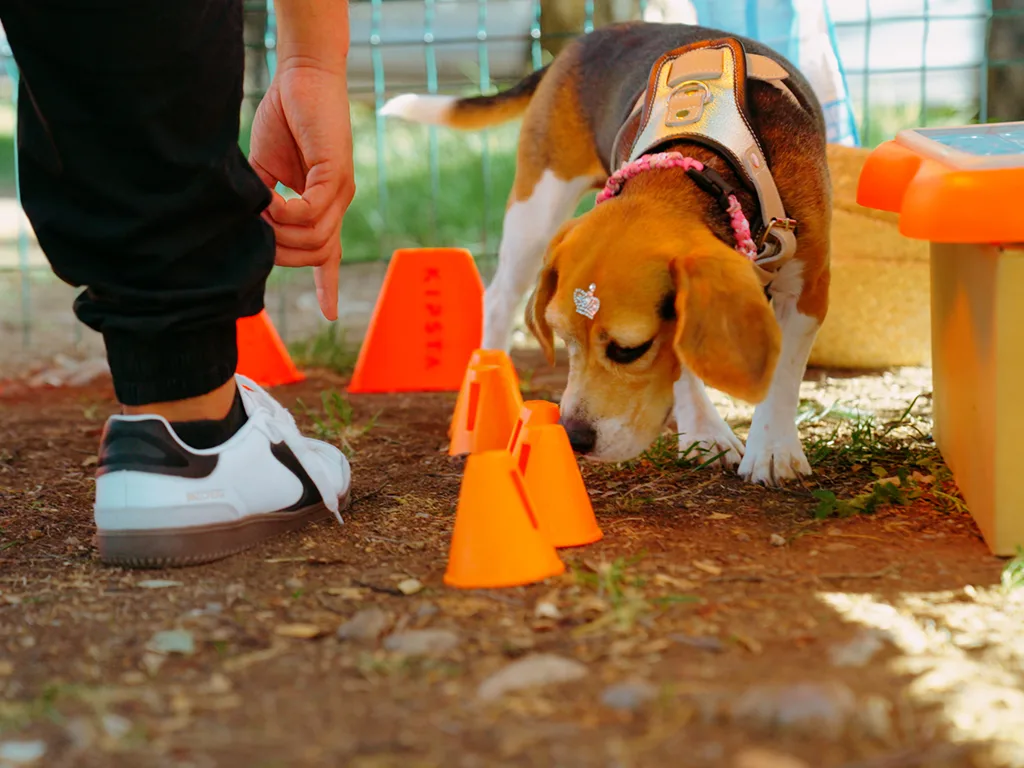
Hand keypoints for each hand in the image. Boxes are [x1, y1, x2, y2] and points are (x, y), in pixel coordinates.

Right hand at [249, 62, 353, 320]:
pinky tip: (270, 198)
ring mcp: (340, 190)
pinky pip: (311, 213)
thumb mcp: (266, 168)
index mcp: (324, 204)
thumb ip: (262, 200)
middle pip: (317, 255)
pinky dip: (286, 214)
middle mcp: (338, 202)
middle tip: (255, 229)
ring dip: (280, 232)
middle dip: (282, 254)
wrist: (300, 76)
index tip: (328, 314)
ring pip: (315, 239)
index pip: (329, 253)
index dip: (327, 284)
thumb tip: (249, 229)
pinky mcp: (335, 173)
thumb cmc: (284, 117)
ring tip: (260, 208)